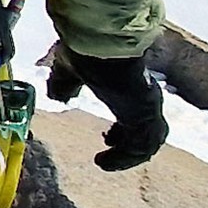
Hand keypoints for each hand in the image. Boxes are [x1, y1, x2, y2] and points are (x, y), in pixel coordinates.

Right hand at [48, 46, 167, 169]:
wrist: (99, 45)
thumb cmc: (87, 53)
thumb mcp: (69, 71)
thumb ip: (64, 85)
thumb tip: (58, 96)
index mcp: (133, 86)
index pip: (138, 114)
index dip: (125, 129)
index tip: (109, 136)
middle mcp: (146, 99)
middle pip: (149, 131)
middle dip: (130, 144)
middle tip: (108, 146)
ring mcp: (148, 109)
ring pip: (147, 143)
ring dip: (127, 156)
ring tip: (104, 161)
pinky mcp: (144, 118)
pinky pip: (138, 149)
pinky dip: (123, 160)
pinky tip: (103, 162)